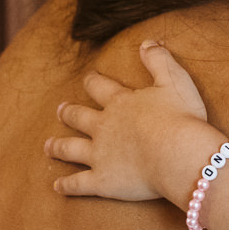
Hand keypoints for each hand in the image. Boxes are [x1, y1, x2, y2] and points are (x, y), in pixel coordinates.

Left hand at [46, 42, 221, 201]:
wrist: (178, 154)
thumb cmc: (180, 117)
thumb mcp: (174, 80)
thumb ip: (158, 60)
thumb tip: (147, 42)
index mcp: (120, 103)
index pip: (100, 87)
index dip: (93, 82)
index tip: (87, 78)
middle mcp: (103, 127)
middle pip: (79, 117)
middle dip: (68, 113)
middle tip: (59, 110)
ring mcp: (99, 155)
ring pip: (71, 149)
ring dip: (58, 146)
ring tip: (48, 146)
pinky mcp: (102, 180)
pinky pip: (78, 184)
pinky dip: (66, 186)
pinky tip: (57, 187)